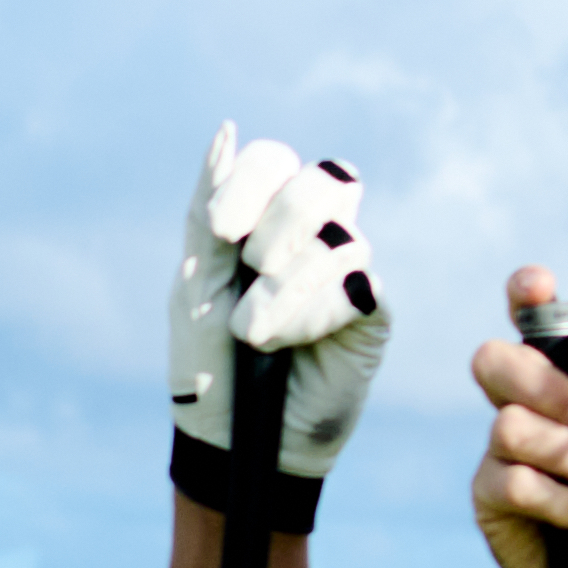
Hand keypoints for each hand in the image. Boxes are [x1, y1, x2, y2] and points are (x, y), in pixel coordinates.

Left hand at [165, 126, 394, 507]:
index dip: (250, 183)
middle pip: (324, 179)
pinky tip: (289, 344)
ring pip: (341, 236)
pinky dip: (313, 310)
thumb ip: (206, 209)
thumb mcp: (195, 284)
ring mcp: (348, 270)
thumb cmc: (208, 363)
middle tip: (250, 266)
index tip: (219, 231)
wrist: (234, 439)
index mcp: (263, 219)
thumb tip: (226, 129)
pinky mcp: (372, 311)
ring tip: (255, 333)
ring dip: (285, 285)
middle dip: (281, 220)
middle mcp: (313, 236)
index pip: (273, 161)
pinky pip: (358, 283)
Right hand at [468, 266, 567, 567]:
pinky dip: (564, 500)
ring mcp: (506, 454)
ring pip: (508, 424)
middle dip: (549, 390)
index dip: (525, 298)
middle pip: (496, 362)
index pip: (536, 328)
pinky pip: (512, 479)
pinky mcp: (491, 497)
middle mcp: (533, 411)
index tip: (538, 286)